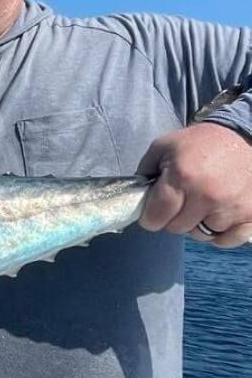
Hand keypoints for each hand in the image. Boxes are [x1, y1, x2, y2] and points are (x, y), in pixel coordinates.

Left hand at [138, 123, 251, 247]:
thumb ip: (144, 172)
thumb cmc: (199, 142)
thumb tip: (137, 199)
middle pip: (176, 228)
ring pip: (201, 235)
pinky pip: (227, 240)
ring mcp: (232, 207)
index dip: (149, 217)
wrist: (242, 136)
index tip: (152, 212)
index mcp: (182, 177)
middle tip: (180, 201)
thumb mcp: (163, 147)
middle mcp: (208, 196)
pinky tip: (218, 216)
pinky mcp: (251, 215)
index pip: (156, 218)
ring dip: (197, 224)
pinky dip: (220, 233)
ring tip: (202, 203)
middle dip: (172, 218)